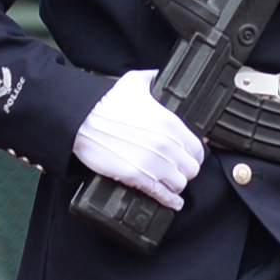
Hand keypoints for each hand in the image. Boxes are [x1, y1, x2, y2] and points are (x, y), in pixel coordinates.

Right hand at [74, 69, 206, 210]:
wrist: (81, 120)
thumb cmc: (105, 102)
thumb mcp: (134, 82)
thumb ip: (153, 79)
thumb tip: (160, 76)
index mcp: (171, 123)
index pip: (197, 148)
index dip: (192, 154)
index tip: (186, 156)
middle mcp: (167, 145)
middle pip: (191, 169)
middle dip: (184, 170)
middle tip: (175, 169)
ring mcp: (153, 163)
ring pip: (179, 183)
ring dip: (175, 185)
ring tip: (168, 183)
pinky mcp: (137, 177)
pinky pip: (162, 195)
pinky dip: (169, 201)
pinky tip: (172, 202)